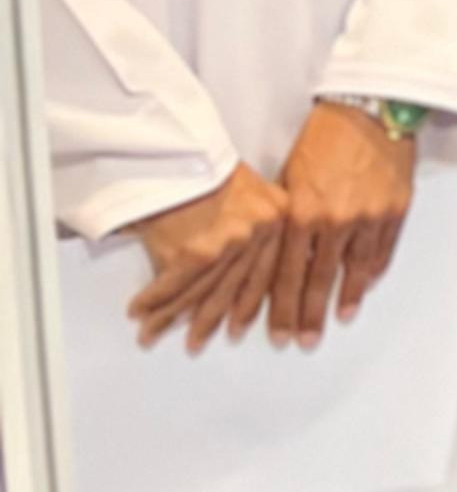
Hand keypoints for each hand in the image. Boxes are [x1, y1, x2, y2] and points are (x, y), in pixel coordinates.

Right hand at [130, 162, 288, 352]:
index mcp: (279, 218)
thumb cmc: (207, 167)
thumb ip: (259, 230)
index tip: (241, 329)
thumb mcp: (253, 193)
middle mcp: (260, 234)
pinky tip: (141, 316)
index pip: (267, 274)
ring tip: (155, 334)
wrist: (176, 149)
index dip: (250, 307)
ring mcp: (229, 245)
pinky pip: (172, 290)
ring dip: (173, 319)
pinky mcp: (196, 253)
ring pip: (200, 295)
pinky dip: (154, 305)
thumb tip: (247, 276)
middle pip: (233, 290)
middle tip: (198, 342)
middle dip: (211, 322)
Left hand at [269, 105, 416, 346]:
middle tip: (302, 341)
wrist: (371, 107)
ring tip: (337, 320)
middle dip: (308, 316)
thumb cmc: (325, 135)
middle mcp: (334, 221)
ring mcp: (368, 217)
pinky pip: (382, 250)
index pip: (287, 275)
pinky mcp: (395, 209)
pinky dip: (372, 272)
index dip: (281, 308)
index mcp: (302, 212)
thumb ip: (286, 218)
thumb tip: (279, 254)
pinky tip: (363, 286)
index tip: (277, 333)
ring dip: (343, 299)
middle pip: (318, 281)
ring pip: (353, 272)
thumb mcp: (290, 175)